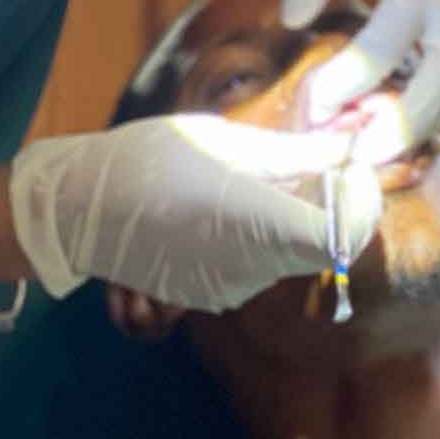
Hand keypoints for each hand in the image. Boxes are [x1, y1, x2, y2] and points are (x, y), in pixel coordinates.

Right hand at [9, 114, 338, 312]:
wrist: (81, 205)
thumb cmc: (154, 157)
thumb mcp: (227, 140)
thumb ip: (296, 152)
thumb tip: (350, 147)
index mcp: (265, 225)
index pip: (347, 233)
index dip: (358, 202)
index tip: (347, 169)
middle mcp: (256, 269)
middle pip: (319, 243)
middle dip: (322, 205)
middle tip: (298, 162)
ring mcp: (231, 289)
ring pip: (285, 254)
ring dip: (283, 221)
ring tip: (244, 181)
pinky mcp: (208, 298)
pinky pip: (250, 267)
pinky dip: (250, 239)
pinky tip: (216, 209)